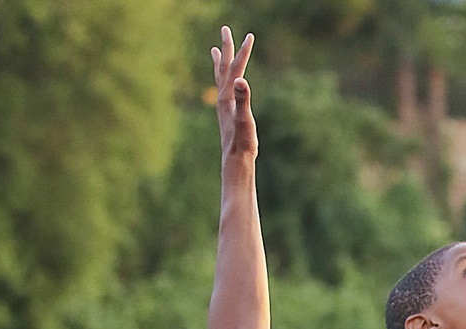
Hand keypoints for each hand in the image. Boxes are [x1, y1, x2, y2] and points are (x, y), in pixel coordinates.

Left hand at [211, 26, 256, 161]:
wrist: (235, 162)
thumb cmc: (242, 143)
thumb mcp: (244, 119)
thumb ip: (243, 99)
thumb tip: (241, 80)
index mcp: (228, 97)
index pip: (236, 69)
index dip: (243, 52)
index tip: (250, 36)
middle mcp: (223, 99)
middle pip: (224, 68)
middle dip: (226, 48)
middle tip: (225, 29)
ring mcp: (224, 107)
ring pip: (221, 78)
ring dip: (220, 63)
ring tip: (215, 50)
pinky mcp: (227, 114)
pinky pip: (223, 90)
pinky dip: (223, 80)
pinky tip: (226, 83)